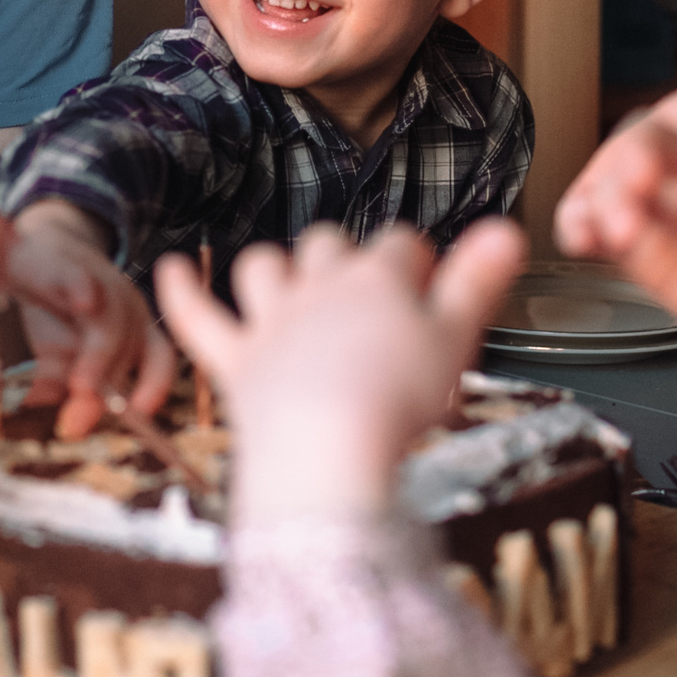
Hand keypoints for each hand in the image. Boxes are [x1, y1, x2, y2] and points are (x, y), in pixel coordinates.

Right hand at [7, 202, 177, 438]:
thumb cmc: (56, 310)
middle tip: (78, 416)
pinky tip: (81, 305)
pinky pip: (82, 280)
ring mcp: (102, 284)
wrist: (35, 252)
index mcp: (135, 332)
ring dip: (95, 356)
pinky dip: (84, 292)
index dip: (153, 386)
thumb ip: (75, 386)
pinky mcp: (71, 265)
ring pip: (107, 323)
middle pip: (127, 348)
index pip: (159, 360)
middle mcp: (126, 308)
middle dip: (104, 382)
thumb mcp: (67, 354)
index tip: (140, 411)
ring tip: (79, 384)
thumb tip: (75, 426)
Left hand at [157, 222, 525, 520]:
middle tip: (365, 293)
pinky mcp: (234, 361)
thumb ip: (478, 283)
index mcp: (376, 279)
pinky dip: (180, 291)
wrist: (328, 447)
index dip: (415, 258)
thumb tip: (508, 229)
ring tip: (285, 280)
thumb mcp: (455, 341)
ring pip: (263, 268)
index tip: (428, 279)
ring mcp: (271, 322)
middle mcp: (319, 288)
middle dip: (344, 258)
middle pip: (328, 245)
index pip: (399, 244)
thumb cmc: (398, 399)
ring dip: (273, 269)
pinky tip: (168, 267)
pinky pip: (197, 316)